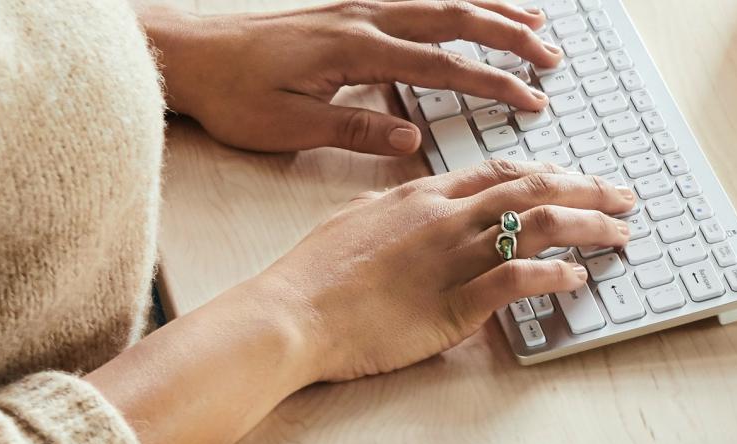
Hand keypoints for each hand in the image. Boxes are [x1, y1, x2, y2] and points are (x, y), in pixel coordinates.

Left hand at [142, 1, 559, 155]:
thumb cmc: (231, 93)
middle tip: (552, 58)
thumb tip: (409, 137)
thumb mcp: (288, 125)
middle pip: (453, 18)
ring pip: (439, 1)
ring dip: (492, 11)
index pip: (441, 65)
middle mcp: (362, 19)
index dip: (492, 82)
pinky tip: (475, 10)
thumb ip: (353, 129)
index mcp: (354, 50)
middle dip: (509, 37)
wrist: (185, 52)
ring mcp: (355, 8)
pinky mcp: (347, 10)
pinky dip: (455, 4)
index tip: (531, 100)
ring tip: (536, 24)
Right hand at [247, 160, 636, 382]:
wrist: (291, 314)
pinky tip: (578, 278)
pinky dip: (554, 275)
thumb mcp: (358, 220)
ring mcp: (452, 259)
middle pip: (533, 191)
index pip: (502, 173)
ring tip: (621, 234)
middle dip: (588, 191)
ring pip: (536, 227)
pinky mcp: (454, 304)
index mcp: (423, 196)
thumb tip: (423, 205)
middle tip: (624, 199)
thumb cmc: (315, 276)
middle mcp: (444, 218)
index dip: (551, 174)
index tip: (580, 180)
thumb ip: (400, 210)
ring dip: (587, 228)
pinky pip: (517, 281)